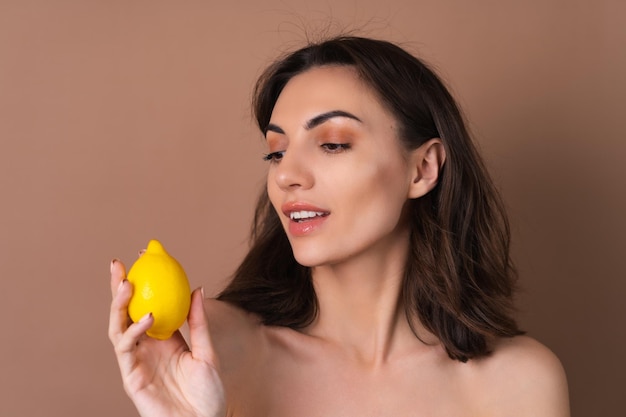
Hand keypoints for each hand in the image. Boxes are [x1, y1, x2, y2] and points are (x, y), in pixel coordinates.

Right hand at [108, 259, 225, 416]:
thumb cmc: (209, 394)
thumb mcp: (208, 352)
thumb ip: (199, 322)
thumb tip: (197, 288)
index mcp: (164, 339)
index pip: (148, 305)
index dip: (144, 284)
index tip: (144, 259)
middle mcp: (146, 347)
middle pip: (127, 312)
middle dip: (119, 289)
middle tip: (118, 265)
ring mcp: (136, 361)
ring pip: (118, 327)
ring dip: (119, 306)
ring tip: (126, 284)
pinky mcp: (131, 376)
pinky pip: (126, 350)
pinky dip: (133, 332)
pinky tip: (147, 317)